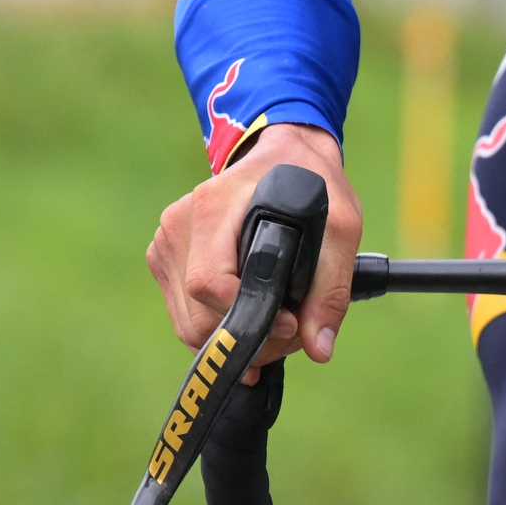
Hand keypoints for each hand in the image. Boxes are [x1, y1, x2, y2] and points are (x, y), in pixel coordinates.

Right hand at [145, 124, 362, 376]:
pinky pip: (187, 318)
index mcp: (212, 206)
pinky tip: (255, 313)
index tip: (290, 321)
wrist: (283, 155)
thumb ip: (331, 289)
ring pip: (189, 326)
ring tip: (279, 321)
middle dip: (249, 338)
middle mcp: (179, 225)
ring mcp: (167, 244)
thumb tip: (319, 349)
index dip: (247, 316)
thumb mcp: (340, 227)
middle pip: (198, 317)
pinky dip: (220, 328)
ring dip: (236, 339)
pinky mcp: (165, 260)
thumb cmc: (310, 184)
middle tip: (294, 328)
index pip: (208, 284)